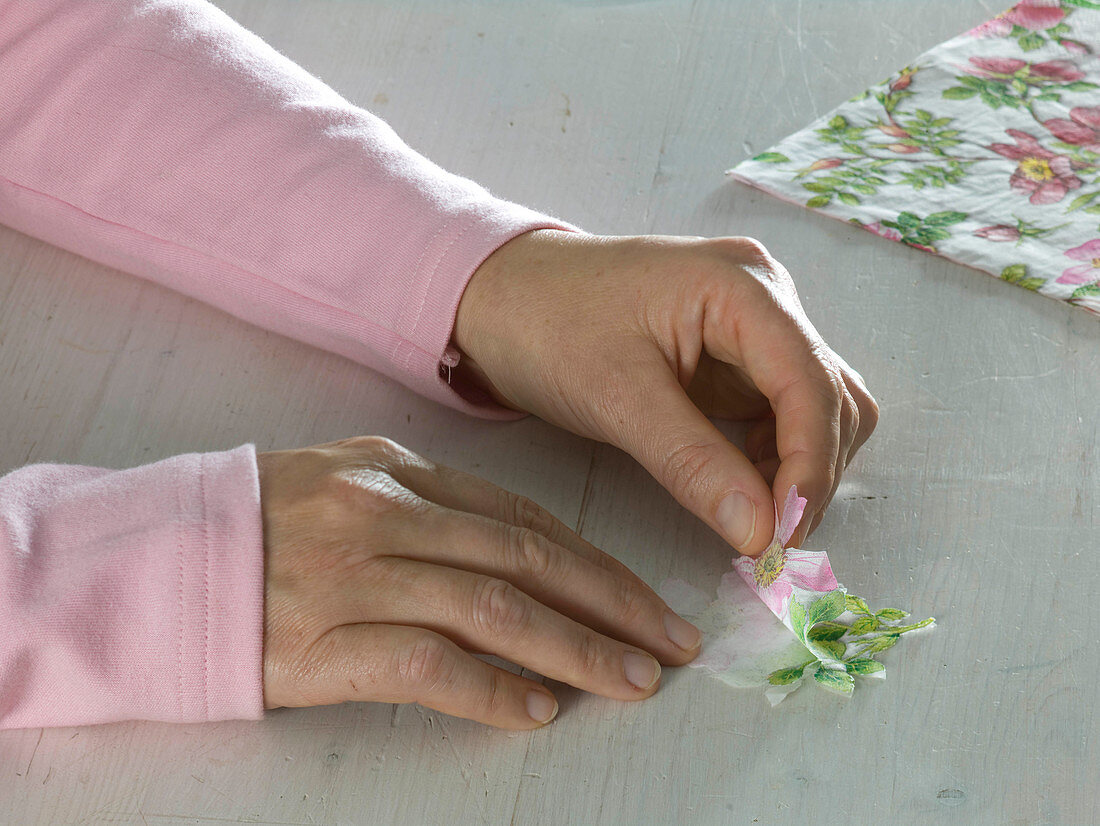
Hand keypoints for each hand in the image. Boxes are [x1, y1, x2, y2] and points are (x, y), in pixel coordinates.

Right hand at [259, 437, 700, 728]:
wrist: (155, 559)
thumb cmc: (259, 521)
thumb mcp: (344, 478)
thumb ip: (427, 499)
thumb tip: (516, 543)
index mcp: (398, 469)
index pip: (523, 518)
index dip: (597, 561)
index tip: (646, 598)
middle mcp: (386, 513)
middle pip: (526, 560)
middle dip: (613, 604)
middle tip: (669, 642)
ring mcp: (357, 575)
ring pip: (493, 609)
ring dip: (575, 649)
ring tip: (630, 680)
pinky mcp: (324, 641)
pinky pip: (428, 665)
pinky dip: (492, 689)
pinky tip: (537, 708)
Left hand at [455, 231, 877, 554]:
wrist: (501, 297)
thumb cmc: (547, 325)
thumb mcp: (617, 397)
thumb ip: (694, 464)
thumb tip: (762, 534)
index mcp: (741, 287)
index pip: (811, 384)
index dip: (811, 466)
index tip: (784, 537)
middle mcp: (764, 298)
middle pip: (830, 397)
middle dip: (809, 473)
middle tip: (768, 542)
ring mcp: (753, 327)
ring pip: (816, 409)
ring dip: (798, 469)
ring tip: (752, 519)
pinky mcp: (734, 357)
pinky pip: (780, 413)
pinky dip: (774, 458)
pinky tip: (739, 487)